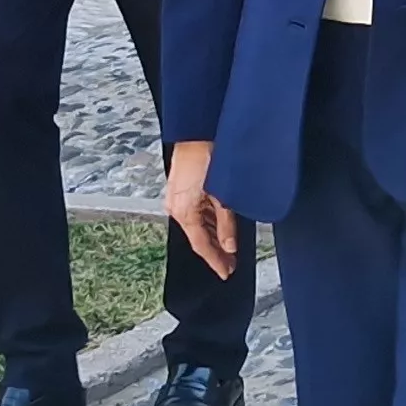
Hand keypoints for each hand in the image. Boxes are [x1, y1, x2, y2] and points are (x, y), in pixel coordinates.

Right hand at [166, 140, 239, 278]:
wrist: (197, 132)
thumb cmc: (208, 157)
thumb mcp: (223, 196)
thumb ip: (226, 224)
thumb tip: (229, 247)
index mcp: (184, 212)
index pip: (202, 245)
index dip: (215, 261)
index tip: (227, 273)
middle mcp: (175, 208)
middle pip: (198, 237)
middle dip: (215, 251)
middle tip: (231, 263)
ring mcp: (175, 199)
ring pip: (197, 225)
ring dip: (212, 236)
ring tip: (229, 247)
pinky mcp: (179, 190)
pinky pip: (194, 213)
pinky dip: (207, 222)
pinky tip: (220, 225)